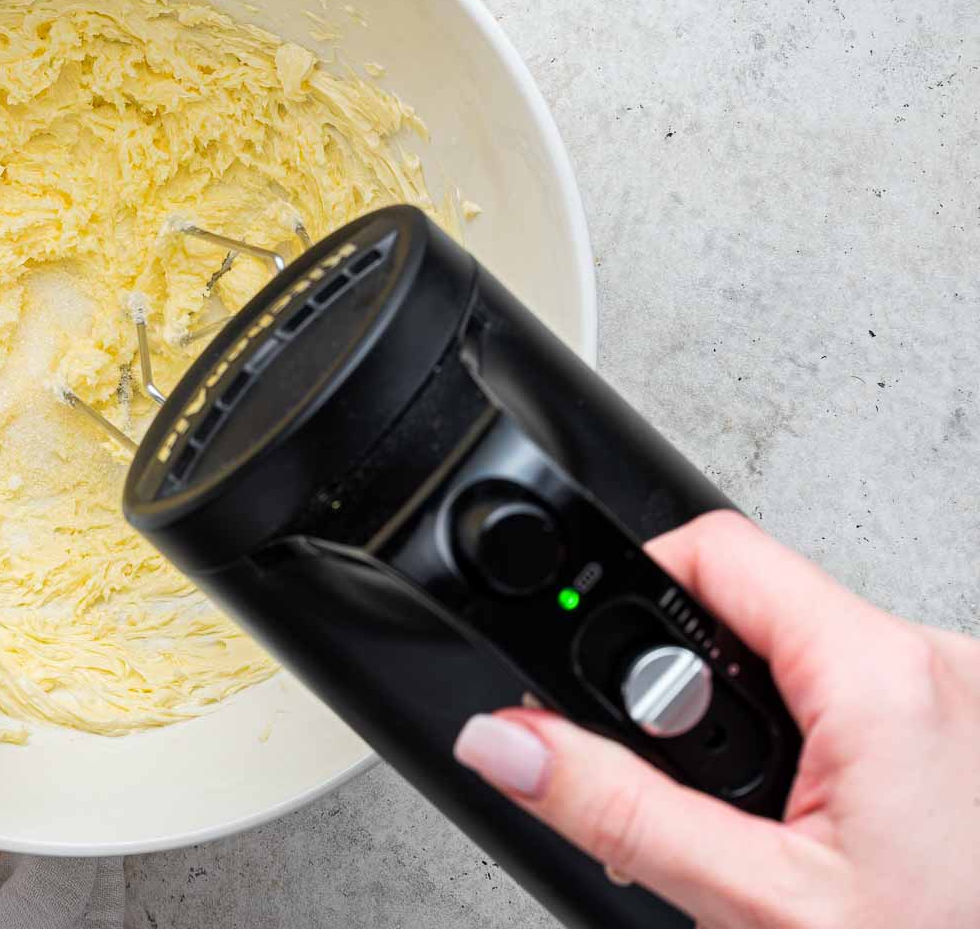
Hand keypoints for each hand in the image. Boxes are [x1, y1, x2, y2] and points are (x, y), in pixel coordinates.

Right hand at [452, 510, 979, 927]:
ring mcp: (960, 698)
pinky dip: (799, 742)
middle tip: (673, 783)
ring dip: (740, 722)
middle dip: (682, 688)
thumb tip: (510, 740)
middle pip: (748, 605)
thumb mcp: (756, 904)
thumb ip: (620, 810)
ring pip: (797, 653)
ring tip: (747, 821)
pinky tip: (801, 821)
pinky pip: (851, 694)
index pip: (714, 551)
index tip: (583, 673)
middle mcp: (939, 665)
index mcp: (887, 677)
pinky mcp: (963, 734)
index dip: (626, 593)